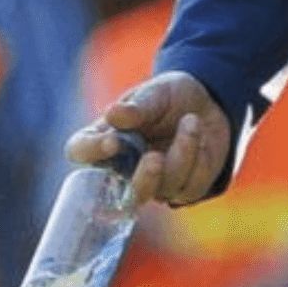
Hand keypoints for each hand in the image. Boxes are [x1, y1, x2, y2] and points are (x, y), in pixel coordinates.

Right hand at [65, 71, 231, 207]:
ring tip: (191, 120)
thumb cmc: (170, 98)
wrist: (207, 101)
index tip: (111, 141)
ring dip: (181, 153)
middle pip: (123, 194)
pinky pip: (191, 186)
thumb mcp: (156, 92)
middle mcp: (124, 169)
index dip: (90, 151)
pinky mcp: (185, 189)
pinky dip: (200, 158)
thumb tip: (113, 115)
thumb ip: (137, 107)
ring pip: (163, 188)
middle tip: (154, 157)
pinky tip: (201, 134)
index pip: (80, 151)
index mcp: (105, 140)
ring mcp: (155, 184)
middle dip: (142, 179)